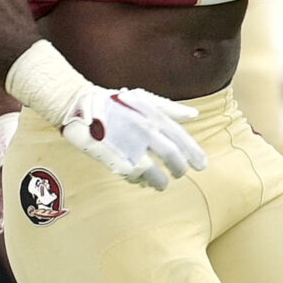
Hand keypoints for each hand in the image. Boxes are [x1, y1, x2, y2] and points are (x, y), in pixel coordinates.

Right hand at [55, 87, 205, 189]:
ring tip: (162, 183)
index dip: (193, 152)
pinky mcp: (114, 159)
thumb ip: (169, 108)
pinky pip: (133, 176)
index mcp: (152, 115)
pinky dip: (140, 180)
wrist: (80, 106)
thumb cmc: (113, 102)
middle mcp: (144, 131)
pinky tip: (142, 180)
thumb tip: (194, 115)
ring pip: (154, 171)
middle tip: (181, 174)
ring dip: (160, 180)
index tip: (202, 166)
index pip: (180, 138)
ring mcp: (129, 146)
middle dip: (179, 168)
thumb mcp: (143, 99)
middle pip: (171, 156)